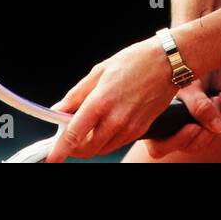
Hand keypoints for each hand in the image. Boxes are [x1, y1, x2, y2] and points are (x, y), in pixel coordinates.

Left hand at [44, 36, 178, 162]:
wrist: (168, 63)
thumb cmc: (135, 62)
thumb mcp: (99, 71)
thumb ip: (76, 94)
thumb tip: (59, 108)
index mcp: (100, 102)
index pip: (73, 136)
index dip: (59, 150)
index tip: (52, 157)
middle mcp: (115, 120)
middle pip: (86, 149)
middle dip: (73, 148)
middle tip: (67, 136)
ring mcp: (129, 128)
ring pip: (102, 149)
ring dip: (89, 144)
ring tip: (86, 128)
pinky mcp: (140, 130)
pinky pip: (117, 143)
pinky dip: (106, 140)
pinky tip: (104, 124)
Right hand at [142, 67, 220, 159]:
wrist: (200, 67)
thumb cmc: (186, 73)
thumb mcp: (188, 86)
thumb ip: (198, 105)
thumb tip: (217, 128)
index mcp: (158, 126)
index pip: (161, 147)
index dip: (179, 140)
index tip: (195, 126)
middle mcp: (175, 136)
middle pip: (194, 146)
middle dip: (210, 124)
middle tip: (215, 98)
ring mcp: (194, 139)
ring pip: (213, 144)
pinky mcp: (212, 135)